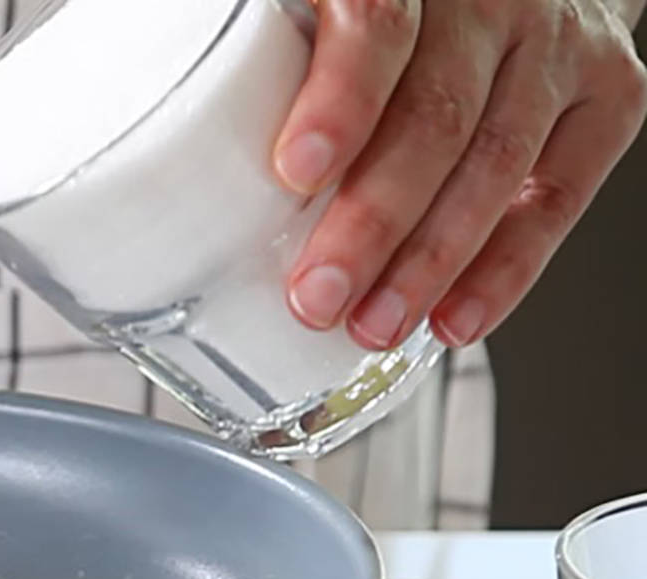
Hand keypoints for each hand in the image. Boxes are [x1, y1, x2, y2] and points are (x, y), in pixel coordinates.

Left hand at [273, 0, 646, 350]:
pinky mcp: (607, 94)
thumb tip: (194, 154)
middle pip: (435, 113)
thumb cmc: (391, 15)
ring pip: (495, 163)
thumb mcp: (325, 14)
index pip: (377, 22)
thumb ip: (275, 55)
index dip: (340, 99)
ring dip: (429, 262)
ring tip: (373, 324)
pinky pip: (556, 196)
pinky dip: (504, 269)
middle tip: (319, 295)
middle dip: (373, 221)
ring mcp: (556, 45)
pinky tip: (452, 318)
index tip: (296, 172)